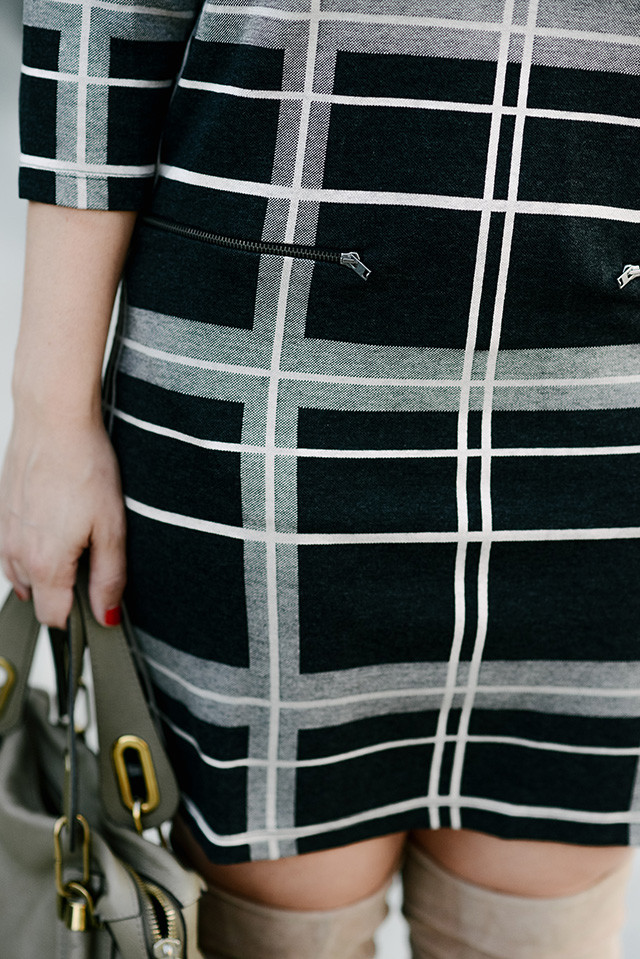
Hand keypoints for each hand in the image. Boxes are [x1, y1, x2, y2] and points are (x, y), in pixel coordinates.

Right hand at [0, 410, 126, 627]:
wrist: (53, 419)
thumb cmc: (84, 466)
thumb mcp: (112, 527)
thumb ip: (109, 577)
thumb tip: (106, 614)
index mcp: (45, 564)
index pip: (54, 617)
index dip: (78, 616)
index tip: (94, 601)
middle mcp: (15, 553)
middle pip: (37, 597)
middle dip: (63, 590)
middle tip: (90, 557)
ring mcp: (3, 532)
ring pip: (21, 572)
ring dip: (45, 567)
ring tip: (73, 535)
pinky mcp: (0, 512)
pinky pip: (12, 546)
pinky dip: (31, 544)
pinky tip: (54, 518)